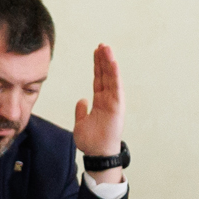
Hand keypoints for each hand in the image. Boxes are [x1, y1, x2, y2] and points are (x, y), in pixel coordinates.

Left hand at [71, 43, 124, 159]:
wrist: (97, 154)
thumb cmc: (91, 141)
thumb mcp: (81, 123)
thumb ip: (81, 111)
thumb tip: (82, 100)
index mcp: (100, 101)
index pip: (99, 79)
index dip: (97, 66)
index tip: (96, 52)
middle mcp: (108, 99)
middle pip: (105, 75)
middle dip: (103, 60)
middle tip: (101, 45)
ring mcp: (113, 102)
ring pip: (111, 78)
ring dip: (109, 63)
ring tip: (106, 48)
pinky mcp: (117, 106)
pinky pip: (116, 88)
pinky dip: (115, 75)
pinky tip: (113, 62)